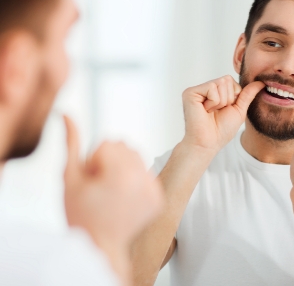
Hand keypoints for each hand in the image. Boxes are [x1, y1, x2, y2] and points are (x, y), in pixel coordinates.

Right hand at [63, 116, 162, 280]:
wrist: (100, 246)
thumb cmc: (81, 215)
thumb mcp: (70, 177)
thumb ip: (71, 143)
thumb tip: (67, 114)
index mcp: (121, 174)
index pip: (108, 142)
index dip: (93, 160)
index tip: (92, 181)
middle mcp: (142, 179)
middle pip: (124, 146)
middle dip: (109, 161)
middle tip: (101, 186)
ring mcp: (153, 189)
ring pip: (136, 156)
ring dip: (123, 167)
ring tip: (112, 191)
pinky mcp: (159, 197)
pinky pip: (146, 171)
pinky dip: (135, 179)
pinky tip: (124, 197)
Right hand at [182, 75, 264, 152]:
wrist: (209, 143)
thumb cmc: (221, 130)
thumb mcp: (239, 109)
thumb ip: (248, 94)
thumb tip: (261, 82)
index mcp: (214, 91)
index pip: (231, 80)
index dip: (233, 96)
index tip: (224, 110)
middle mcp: (204, 88)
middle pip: (226, 79)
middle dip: (228, 98)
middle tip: (216, 112)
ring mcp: (197, 90)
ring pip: (220, 83)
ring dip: (221, 102)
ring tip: (210, 112)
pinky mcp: (190, 93)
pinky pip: (212, 88)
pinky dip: (213, 102)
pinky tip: (205, 111)